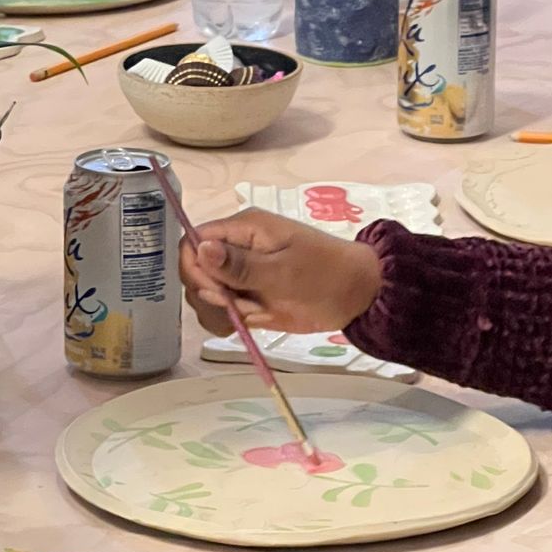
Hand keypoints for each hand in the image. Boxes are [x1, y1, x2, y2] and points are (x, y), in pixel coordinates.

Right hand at [179, 209, 382, 335]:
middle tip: (242, 305)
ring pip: (205, 294)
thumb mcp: (284, 270)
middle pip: (194, 271)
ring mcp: (241, 274)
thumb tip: (201, 249)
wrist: (359, 296)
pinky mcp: (248, 297)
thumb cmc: (328, 274)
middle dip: (212, 294)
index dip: (196, 269)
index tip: (217, 291)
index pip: (193, 242)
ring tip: (254, 313)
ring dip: (222, 311)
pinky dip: (231, 321)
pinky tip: (254, 321)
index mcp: (243, 229)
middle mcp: (236, 249)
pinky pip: (222, 311)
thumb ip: (240, 264)